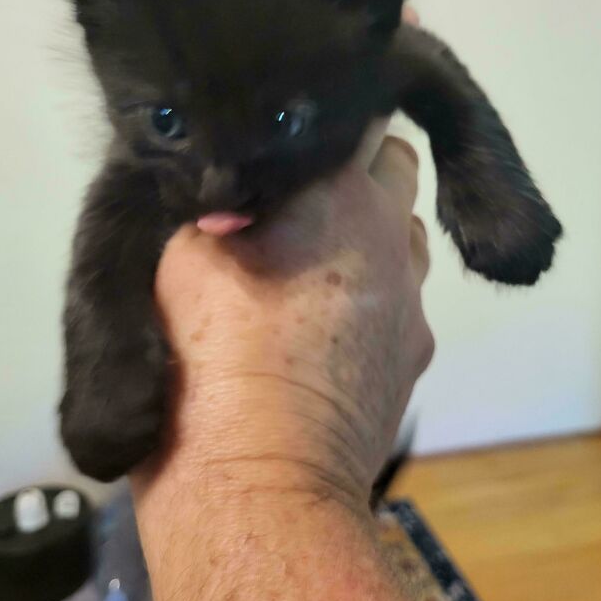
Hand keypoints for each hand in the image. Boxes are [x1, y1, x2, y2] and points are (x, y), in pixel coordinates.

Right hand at [134, 133, 432, 507]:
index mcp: (337, 193)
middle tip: (305, 196)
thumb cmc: (208, 356)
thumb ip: (220, 202)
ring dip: (374, 231)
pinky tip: (334, 328)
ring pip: (407, 232)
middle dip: (359, 168)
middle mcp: (391, 234)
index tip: (295, 138)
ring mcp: (413, 298)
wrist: (259, 480)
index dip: (327, 123)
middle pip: (398, 166)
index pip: (361, 119)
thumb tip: (238, 191)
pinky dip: (378, 294)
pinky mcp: (417, 354)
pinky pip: (405, 297)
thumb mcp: (182, 257)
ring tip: (320, 263)